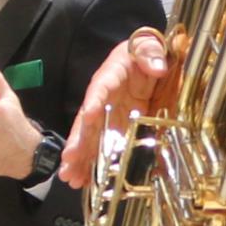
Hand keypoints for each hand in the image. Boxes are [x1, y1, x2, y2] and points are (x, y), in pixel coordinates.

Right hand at [60, 30, 177, 188]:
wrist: (157, 60)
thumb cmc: (147, 50)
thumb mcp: (149, 45)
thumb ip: (151, 53)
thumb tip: (157, 66)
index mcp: (111, 76)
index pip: (100, 89)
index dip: (94, 103)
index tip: (88, 117)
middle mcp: (107, 99)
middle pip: (90, 122)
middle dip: (79, 143)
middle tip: (69, 163)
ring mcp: (114, 115)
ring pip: (95, 139)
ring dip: (84, 160)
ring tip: (73, 179)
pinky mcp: (124, 127)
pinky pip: (111, 146)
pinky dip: (104, 164)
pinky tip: (94, 181)